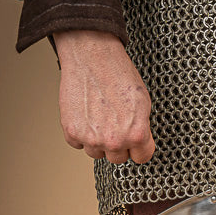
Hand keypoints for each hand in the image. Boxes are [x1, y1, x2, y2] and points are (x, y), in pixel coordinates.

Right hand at [53, 30, 155, 163]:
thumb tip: (139, 142)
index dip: (138, 147)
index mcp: (137, 134)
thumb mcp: (143, 102)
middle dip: (118, 144)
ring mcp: (91, 138)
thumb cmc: (117, 73)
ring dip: (97, 139)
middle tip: (114, 122)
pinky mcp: (72, 132)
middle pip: (118, 158)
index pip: (141, 158)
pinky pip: (78, 144)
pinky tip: (86, 115)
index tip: (134, 140)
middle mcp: (114, 140)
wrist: (92, 56)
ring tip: (99, 116)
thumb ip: (141, 128)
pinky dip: (80, 132)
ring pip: (96, 152)